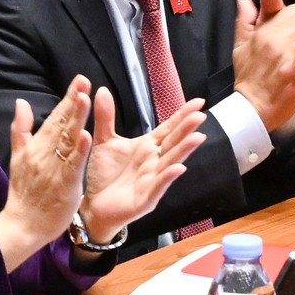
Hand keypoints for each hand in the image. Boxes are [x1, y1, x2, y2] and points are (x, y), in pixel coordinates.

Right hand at [0, 77, 94, 269]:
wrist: (22, 224)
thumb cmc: (24, 193)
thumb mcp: (18, 157)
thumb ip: (21, 129)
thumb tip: (21, 102)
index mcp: (36, 146)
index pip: (55, 117)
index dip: (68, 99)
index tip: (80, 81)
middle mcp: (44, 153)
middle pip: (61, 124)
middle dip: (73, 102)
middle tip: (84, 81)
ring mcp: (53, 168)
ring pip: (67, 140)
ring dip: (76, 119)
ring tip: (85, 99)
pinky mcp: (64, 184)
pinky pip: (73, 165)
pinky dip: (79, 151)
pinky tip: (88, 136)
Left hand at [77, 84, 203, 242]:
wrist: (93, 205)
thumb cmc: (104, 175)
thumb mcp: (104, 141)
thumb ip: (106, 116)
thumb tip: (102, 90)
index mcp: (147, 147)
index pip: (168, 128)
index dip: (182, 115)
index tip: (198, 102)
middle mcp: (154, 162)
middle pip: (173, 143)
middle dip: (186, 130)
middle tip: (200, 115)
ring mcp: (152, 180)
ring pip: (170, 162)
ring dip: (184, 151)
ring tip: (197, 137)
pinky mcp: (145, 199)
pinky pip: (158, 186)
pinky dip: (168, 177)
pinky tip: (179, 168)